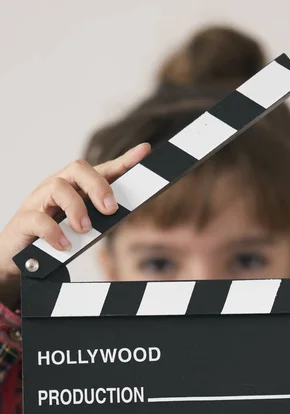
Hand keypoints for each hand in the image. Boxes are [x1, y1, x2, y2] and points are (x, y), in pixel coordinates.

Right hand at [0, 143, 150, 279]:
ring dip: (77, 209)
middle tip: (110, 210)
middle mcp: (56, 188)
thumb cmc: (52, 239)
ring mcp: (38, 201)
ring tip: (84, 230)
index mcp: (74, 189)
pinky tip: (64, 244)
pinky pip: (39, 219)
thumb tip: (120, 212)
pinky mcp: (24, 221)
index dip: (123, 161)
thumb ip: (97, 219)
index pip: (100, 170)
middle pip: (78, 169)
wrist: (16, 257)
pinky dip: (54, 232)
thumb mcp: (79, 228)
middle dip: (98, 187)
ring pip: (58, 187)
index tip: (144, 152)